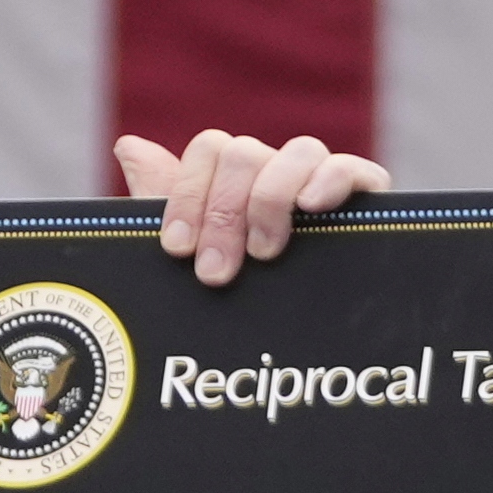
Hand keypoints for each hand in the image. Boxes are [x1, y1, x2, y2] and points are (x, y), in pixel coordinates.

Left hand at [117, 130, 391, 286]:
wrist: (312, 345)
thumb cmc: (246, 300)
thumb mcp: (199, 257)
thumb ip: (164, 205)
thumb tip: (126, 147)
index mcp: (236, 181)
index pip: (210, 150)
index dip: (188, 195)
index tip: (177, 248)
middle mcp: (276, 172)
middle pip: (244, 152)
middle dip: (222, 213)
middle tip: (216, 272)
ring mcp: (321, 182)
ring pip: (297, 150)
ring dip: (270, 198)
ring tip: (264, 252)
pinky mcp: (366, 200)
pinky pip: (350, 167)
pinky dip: (330, 179)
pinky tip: (311, 206)